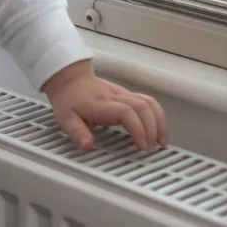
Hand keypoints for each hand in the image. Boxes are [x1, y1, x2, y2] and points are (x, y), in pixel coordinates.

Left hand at [41, 60, 167, 151]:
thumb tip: (88, 146)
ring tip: (161, 142)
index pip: (126, 112)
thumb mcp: (66, 118)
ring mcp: (123, 94)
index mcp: (101, 104)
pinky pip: (149, 102)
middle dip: (153, 129)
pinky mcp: (128, 95)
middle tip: (150, 148)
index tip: (141, 145)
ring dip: (160, 122)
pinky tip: (159, 131)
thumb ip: (78, 133)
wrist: (69, 78)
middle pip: (143, 107)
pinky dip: (158, 116)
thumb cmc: (68, 98)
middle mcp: (115, 97)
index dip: (138, 129)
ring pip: (149, 103)